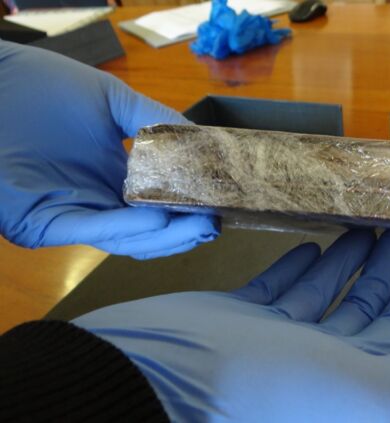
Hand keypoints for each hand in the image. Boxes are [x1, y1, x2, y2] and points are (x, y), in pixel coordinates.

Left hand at [0, 41, 217, 258]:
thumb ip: (152, 119)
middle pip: (146, 232)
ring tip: (197, 224)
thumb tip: (199, 138)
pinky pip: (92, 231)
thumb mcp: (110, 100)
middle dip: (183, 231)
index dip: (187, 208)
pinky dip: (127, 227)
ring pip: (125, 240)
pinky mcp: (46, 223)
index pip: (156, 205)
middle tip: (215, 224)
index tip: (218, 203)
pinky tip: (157, 218)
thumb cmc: (42, 88)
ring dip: (164, 236)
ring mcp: (73, 215)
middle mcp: (97, 201)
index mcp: (112, 177)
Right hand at [74, 229, 389, 421]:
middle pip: (365, 311)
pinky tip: (313, 243)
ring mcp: (276, 345)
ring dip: (345, 259)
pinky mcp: (238, 320)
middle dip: (385, 268)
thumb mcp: (378, 395)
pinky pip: (278, 288)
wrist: (158, 388)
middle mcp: (321, 372)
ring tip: (366, 223)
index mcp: (360, 392)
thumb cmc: (274, 396)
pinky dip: (298, 267)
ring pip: (324, 295)